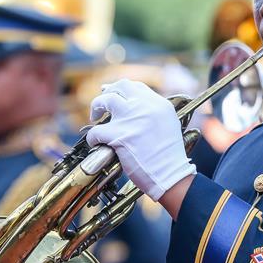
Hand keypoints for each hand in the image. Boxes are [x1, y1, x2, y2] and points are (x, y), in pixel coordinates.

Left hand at [86, 79, 195, 200]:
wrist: (170, 175)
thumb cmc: (169, 158)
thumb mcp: (168, 126)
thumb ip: (153, 114)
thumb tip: (133, 109)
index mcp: (159, 104)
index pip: (136, 87)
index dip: (121, 89)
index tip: (111, 92)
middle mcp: (146, 107)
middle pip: (120, 87)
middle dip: (108, 93)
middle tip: (101, 104)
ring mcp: (131, 119)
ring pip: (106, 100)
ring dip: (96, 107)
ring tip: (94, 117)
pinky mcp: (119, 136)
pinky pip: (96, 131)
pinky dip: (92, 137)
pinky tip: (95, 143)